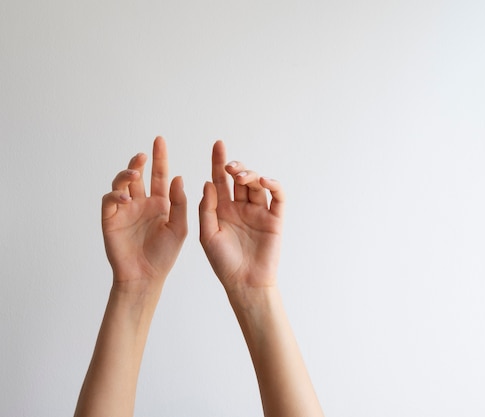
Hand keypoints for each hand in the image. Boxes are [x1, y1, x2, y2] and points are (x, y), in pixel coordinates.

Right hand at [102, 137, 186, 291]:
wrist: (145, 276)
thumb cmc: (163, 255)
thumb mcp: (179, 228)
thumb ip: (179, 203)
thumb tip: (178, 177)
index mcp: (159, 203)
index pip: (159, 175)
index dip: (159, 158)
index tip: (160, 141)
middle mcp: (141, 203)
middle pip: (138, 176)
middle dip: (139, 163)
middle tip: (143, 156)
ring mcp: (124, 210)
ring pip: (121, 184)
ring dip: (126, 176)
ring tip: (135, 175)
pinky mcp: (110, 219)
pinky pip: (109, 201)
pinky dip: (115, 195)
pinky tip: (126, 198)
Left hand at [199, 140, 284, 292]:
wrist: (244, 283)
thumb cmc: (223, 263)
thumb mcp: (207, 234)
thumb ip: (207, 208)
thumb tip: (209, 183)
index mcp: (222, 210)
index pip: (220, 180)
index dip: (218, 162)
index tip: (218, 145)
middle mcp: (240, 208)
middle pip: (239, 179)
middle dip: (235, 167)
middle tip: (230, 166)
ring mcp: (258, 212)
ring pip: (257, 185)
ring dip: (251, 175)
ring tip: (243, 176)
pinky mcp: (275, 219)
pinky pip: (277, 197)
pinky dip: (273, 185)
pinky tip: (264, 181)